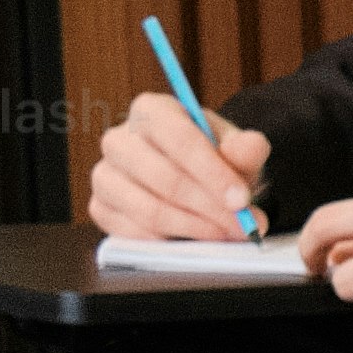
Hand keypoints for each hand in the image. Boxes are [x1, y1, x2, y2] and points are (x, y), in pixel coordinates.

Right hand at [88, 87, 271, 241]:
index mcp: (151, 111)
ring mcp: (104, 174)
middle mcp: (118, 139)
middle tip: (242, 225)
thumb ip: (245, 148)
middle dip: (209, 207)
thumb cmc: (211, 157)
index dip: (212, 173)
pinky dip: (168, 240)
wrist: (191, 176)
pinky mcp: (100, 207)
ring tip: (226, 233)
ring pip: (148, 209)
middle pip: (164, 178)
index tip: (241, 199)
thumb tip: (251, 146)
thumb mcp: (234, 148)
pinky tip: (195, 238)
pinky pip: (132, 232)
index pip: (179, 139)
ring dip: (194, 227)